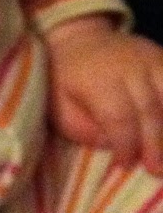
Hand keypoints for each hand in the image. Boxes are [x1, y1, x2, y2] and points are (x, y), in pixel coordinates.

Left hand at [47, 16, 162, 175]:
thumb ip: (82, 128)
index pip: (119, 116)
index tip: (124, 165)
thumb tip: (112, 145)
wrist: (79, 40)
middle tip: (156, 171)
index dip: (125, 144)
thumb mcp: (59, 105)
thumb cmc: (66, 81)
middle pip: (150, 109)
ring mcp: (151, 59)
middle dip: (155, 144)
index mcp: (98, 78)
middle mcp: (129, 66)